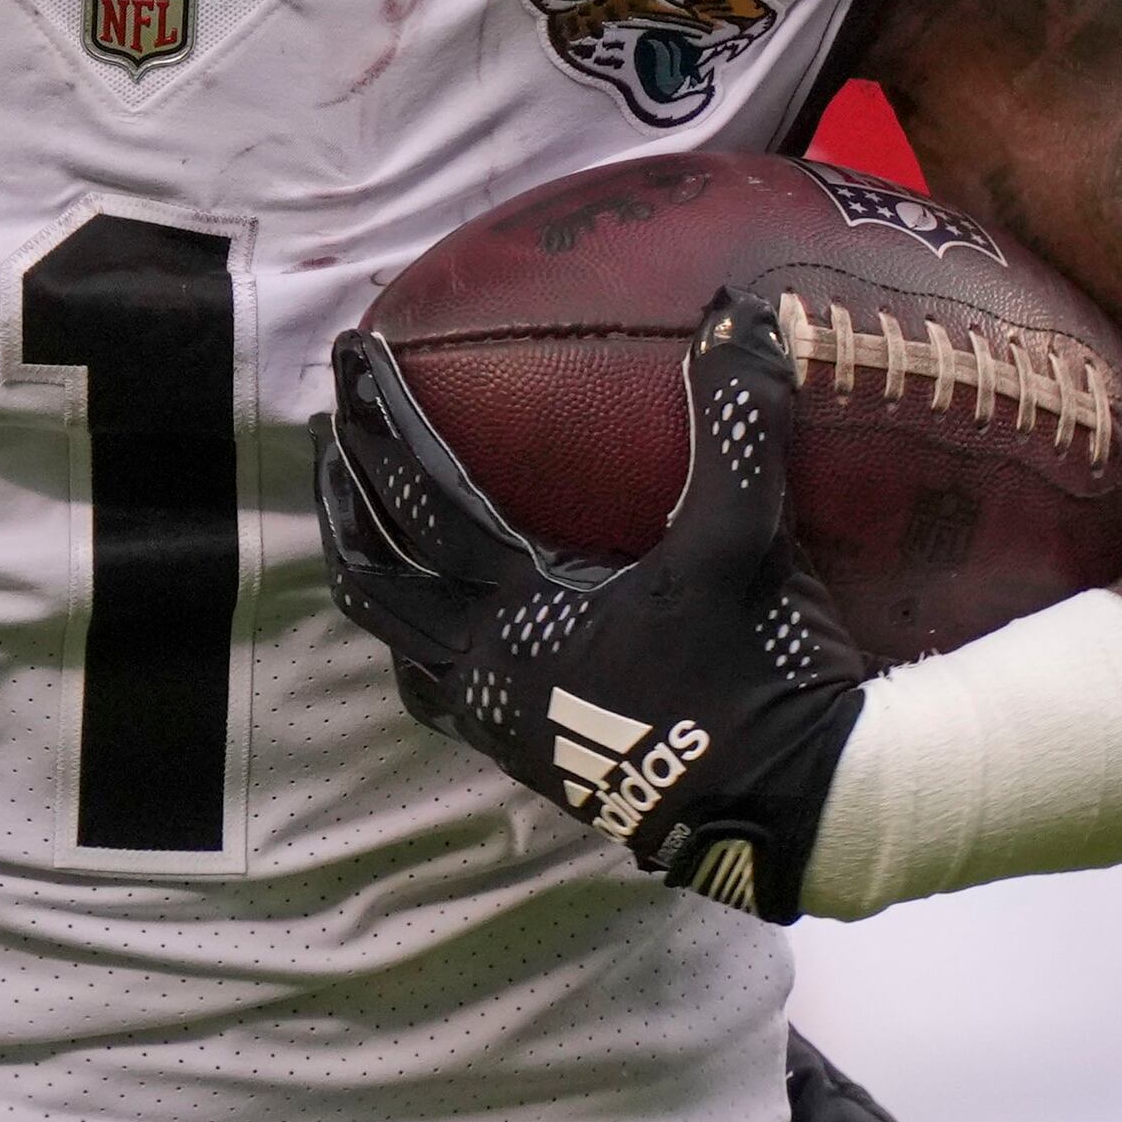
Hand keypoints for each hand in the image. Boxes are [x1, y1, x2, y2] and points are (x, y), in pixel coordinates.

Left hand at [316, 290, 864, 919]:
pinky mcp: (528, 760)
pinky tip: (443, 622)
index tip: (350, 354)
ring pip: (395, 640)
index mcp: (521, 608)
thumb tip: (742, 312)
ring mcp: (501, 722)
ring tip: (362, 520)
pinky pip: (438, 689)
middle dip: (342, 494)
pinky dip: (417, 640)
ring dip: (371, 570)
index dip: (381, 417)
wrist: (792, 809)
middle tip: (329, 430)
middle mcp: (488, 667)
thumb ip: (735, 423)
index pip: (421, 494)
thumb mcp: (745, 539)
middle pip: (373, 572)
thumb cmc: (760, 671)